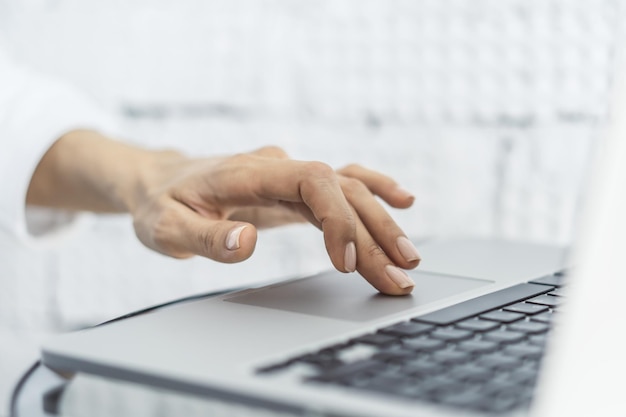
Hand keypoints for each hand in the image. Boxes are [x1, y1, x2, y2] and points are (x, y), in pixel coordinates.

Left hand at [27, 131, 419, 294]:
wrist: (160, 181)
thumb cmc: (162, 205)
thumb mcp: (165, 227)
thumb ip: (205, 237)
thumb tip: (246, 243)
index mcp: (249, 172)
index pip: (312, 181)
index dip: (338, 218)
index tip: (347, 262)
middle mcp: (277, 167)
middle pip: (340, 189)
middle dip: (372, 233)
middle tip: (398, 276)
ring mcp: (288, 175)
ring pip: (347, 190)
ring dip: (380, 223)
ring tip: (407, 260)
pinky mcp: (293, 189)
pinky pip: (341, 184)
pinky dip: (373, 192)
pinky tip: (403, 202)